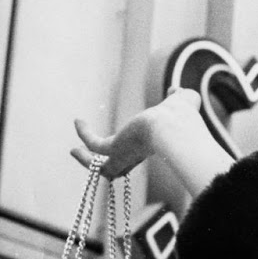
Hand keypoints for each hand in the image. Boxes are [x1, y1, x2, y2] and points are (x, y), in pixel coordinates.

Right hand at [73, 89, 201, 178]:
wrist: (174, 125)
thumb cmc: (182, 116)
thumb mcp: (182, 103)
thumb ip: (178, 97)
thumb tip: (175, 90)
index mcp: (151, 147)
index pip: (137, 152)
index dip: (129, 147)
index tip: (122, 139)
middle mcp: (137, 154)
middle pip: (118, 168)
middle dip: (105, 165)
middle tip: (91, 157)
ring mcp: (125, 155)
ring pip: (103, 167)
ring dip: (87, 161)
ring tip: (74, 151)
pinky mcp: (114, 150)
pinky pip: (95, 147)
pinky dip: (85, 135)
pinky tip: (78, 122)